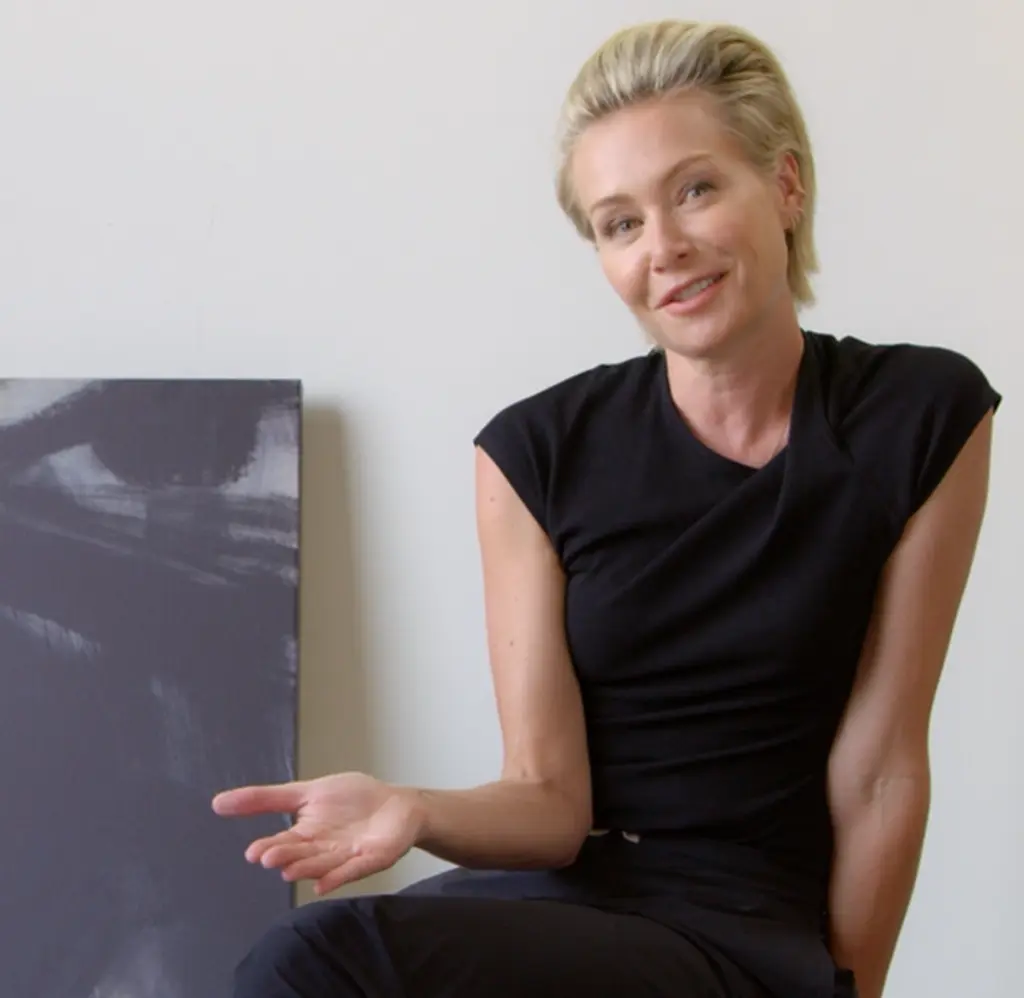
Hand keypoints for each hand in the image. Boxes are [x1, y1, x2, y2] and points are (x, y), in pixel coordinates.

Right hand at [211, 772, 424, 895]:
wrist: (397, 805)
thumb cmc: (352, 799)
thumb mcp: (308, 791)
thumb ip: (266, 798)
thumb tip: (218, 802)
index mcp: (306, 834)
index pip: (284, 841)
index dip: (270, 847)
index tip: (253, 852)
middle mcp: (322, 850)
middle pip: (301, 854)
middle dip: (285, 857)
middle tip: (268, 858)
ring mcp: (346, 857)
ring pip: (322, 864)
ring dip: (305, 867)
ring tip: (289, 869)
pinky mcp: (370, 859)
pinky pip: (352, 870)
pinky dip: (338, 877)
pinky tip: (322, 885)